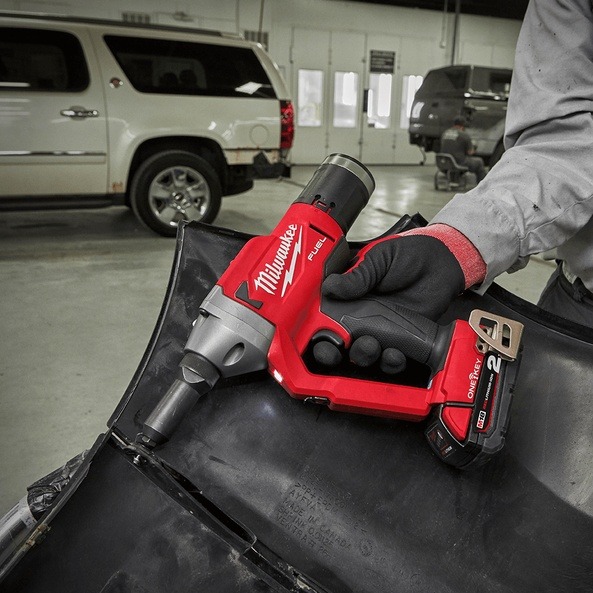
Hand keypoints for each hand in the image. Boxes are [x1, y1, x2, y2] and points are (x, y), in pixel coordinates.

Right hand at [315, 225, 485, 372]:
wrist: (442, 263)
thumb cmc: (408, 255)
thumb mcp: (379, 259)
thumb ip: (358, 275)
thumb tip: (330, 287)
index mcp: (348, 295)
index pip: (323, 314)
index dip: (315, 327)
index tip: (315, 333)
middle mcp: (359, 315)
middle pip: (337, 341)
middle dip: (330, 352)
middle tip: (334, 351)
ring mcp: (379, 329)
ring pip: (362, 353)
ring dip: (362, 355)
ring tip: (371, 345)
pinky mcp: (401, 340)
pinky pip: (390, 358)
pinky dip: (390, 362)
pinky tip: (394, 354)